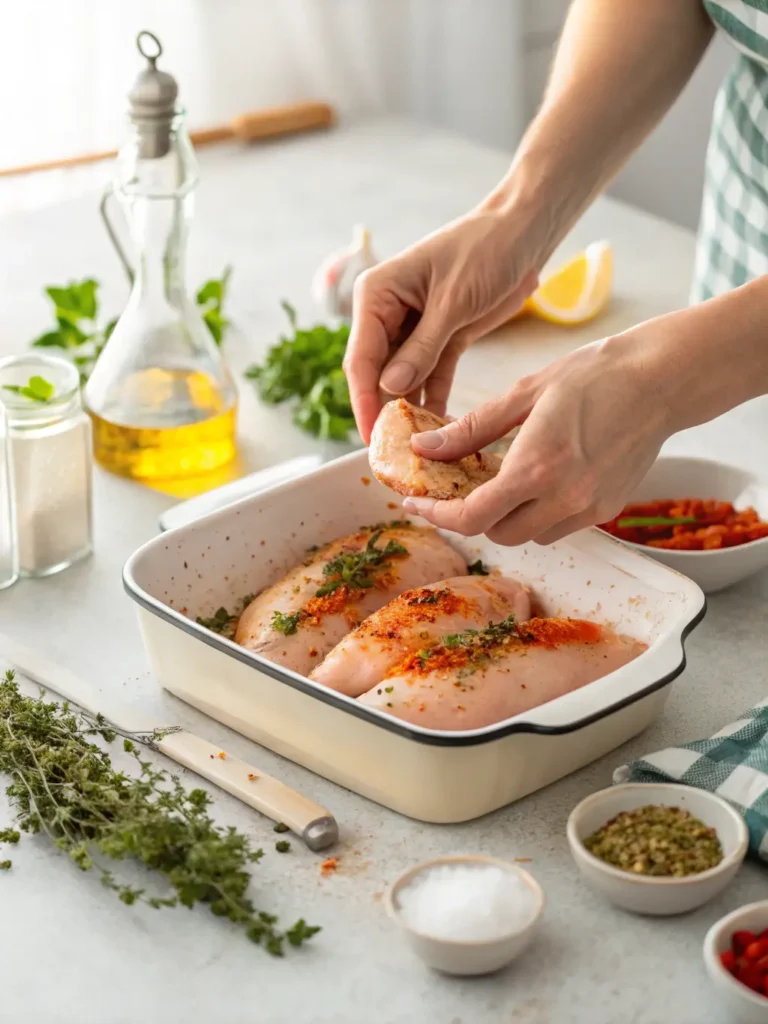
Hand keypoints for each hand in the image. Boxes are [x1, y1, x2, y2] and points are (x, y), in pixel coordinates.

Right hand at [344, 209, 538, 442]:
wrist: (524, 232)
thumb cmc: (486, 249)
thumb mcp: (453, 300)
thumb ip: (422, 347)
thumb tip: (390, 386)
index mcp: (376, 295)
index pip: (361, 356)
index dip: (364, 400)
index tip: (370, 437)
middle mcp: (387, 314)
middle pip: (377, 374)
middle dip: (384, 412)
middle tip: (393, 454)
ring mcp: (413, 329)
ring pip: (403, 381)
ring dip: (410, 412)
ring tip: (417, 450)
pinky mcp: (441, 340)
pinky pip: (431, 378)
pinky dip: (435, 402)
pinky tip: (440, 432)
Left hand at [402, 333, 672, 544]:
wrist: (661, 379)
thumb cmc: (594, 375)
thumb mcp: (523, 393)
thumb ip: (471, 429)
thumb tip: (426, 448)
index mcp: (536, 467)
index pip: (472, 518)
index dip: (438, 517)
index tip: (417, 505)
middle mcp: (564, 497)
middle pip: (498, 534)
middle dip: (473, 516)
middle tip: (460, 487)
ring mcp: (590, 508)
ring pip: (531, 536)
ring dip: (509, 517)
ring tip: (505, 480)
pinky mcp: (609, 509)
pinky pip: (561, 527)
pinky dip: (542, 513)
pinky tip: (542, 480)